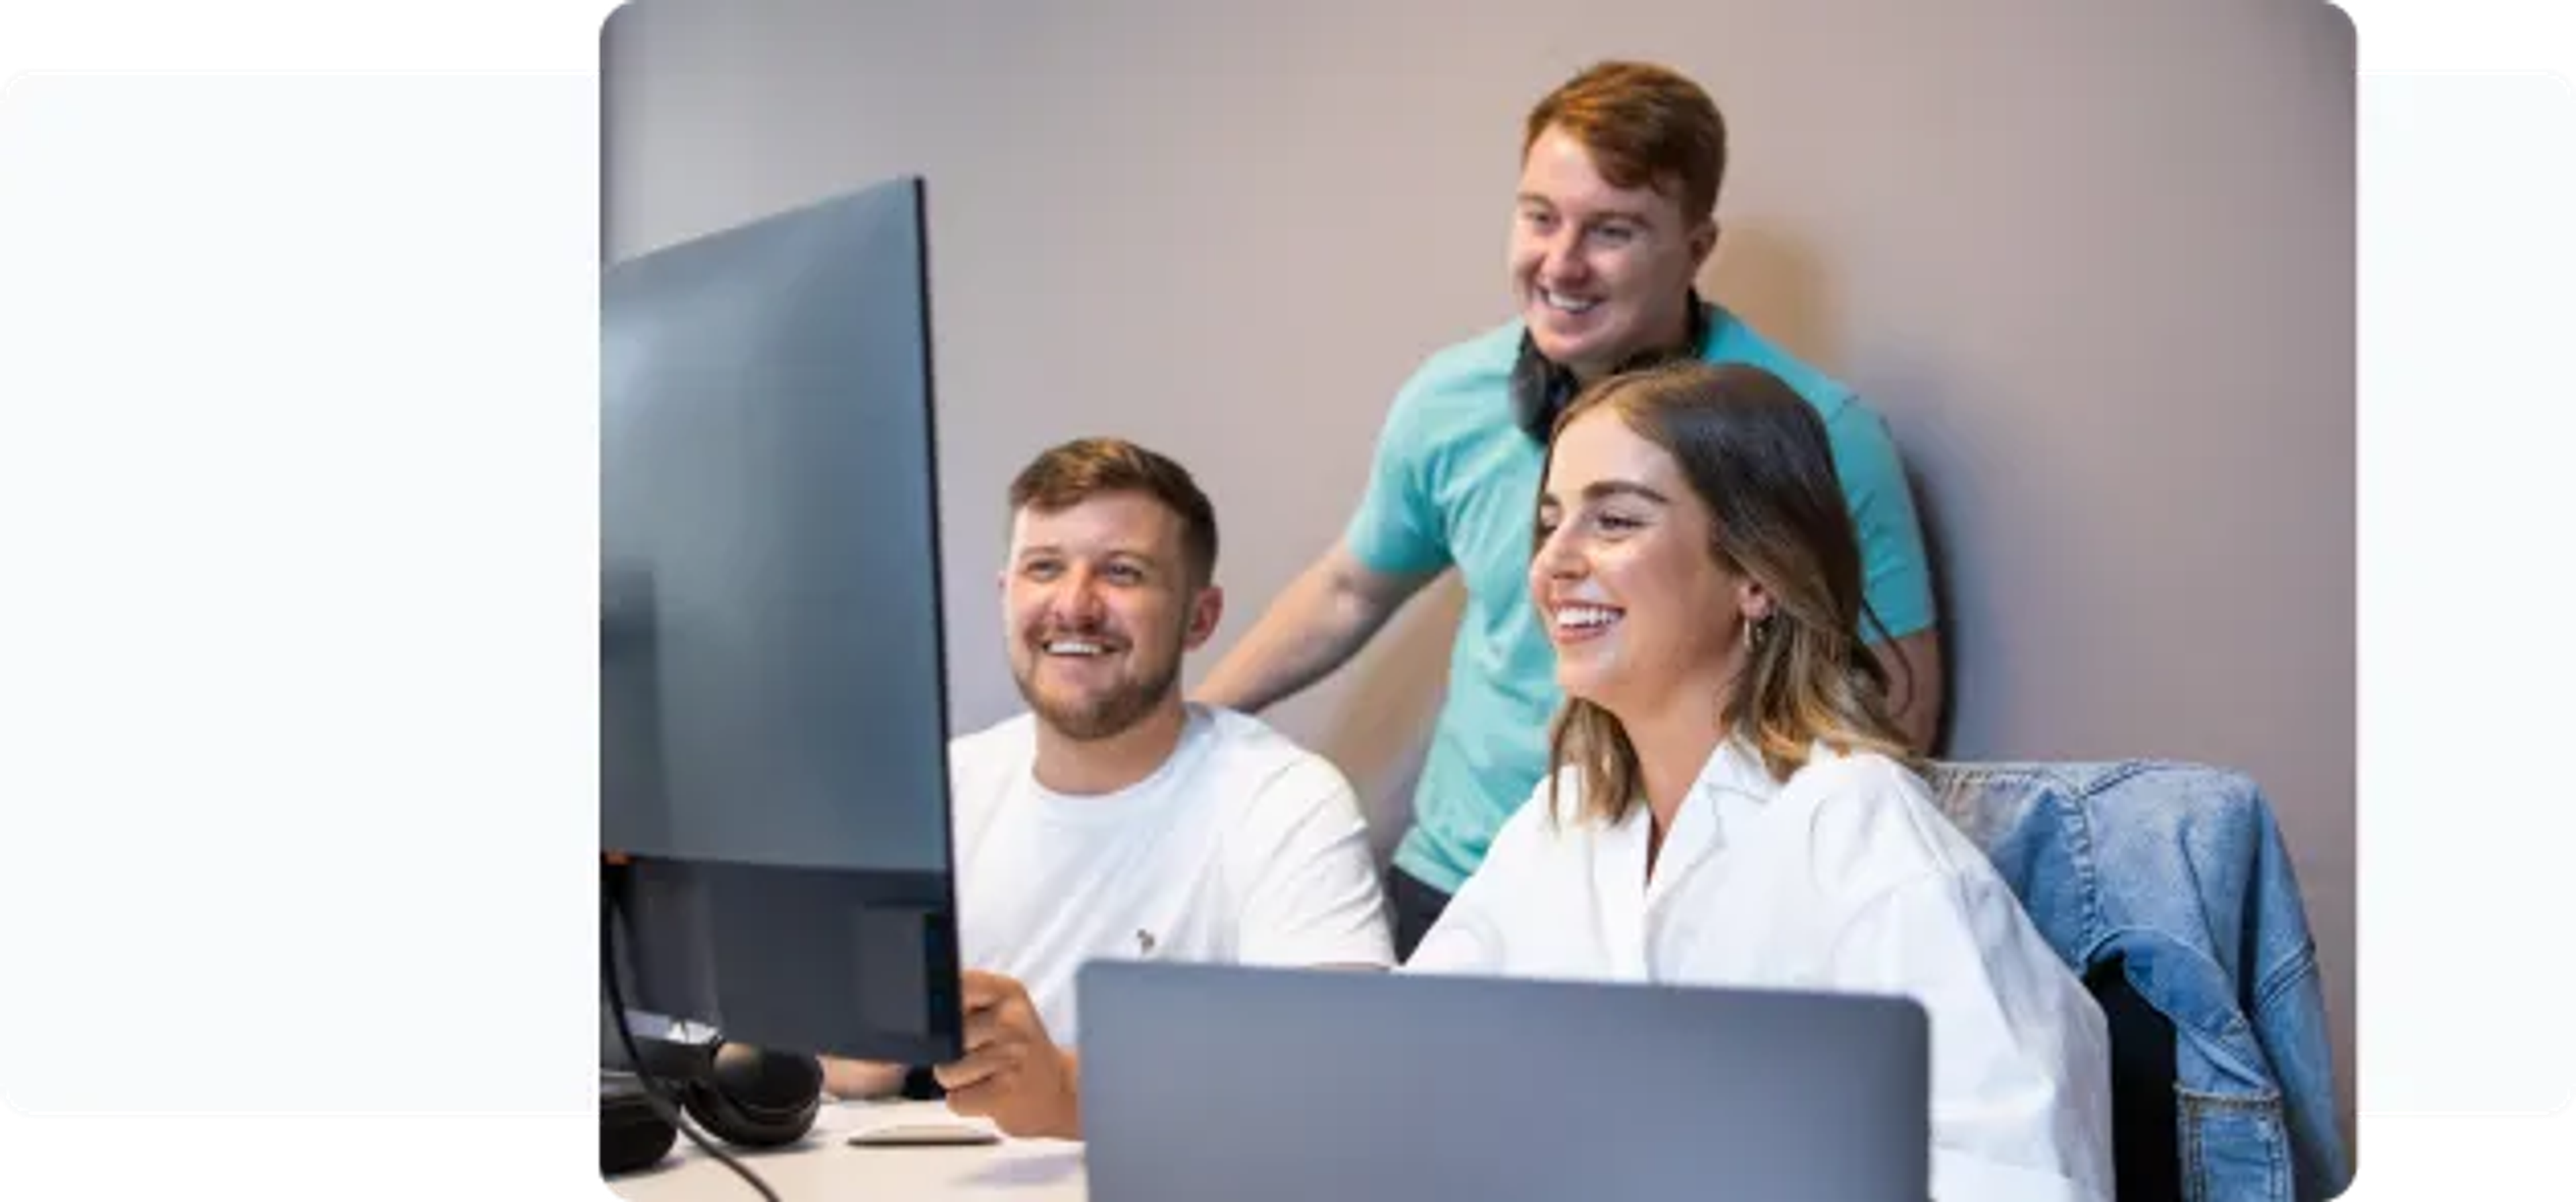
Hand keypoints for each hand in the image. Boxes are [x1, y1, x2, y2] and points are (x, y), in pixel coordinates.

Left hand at [932, 970, 1080, 1139]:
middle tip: (977, 1052)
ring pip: (945, 1071)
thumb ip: (961, 1001)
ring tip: (985, 1074)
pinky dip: (966, 1102)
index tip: (945, 1019)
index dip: (938, 1009)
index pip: (952, 987)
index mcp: (1007, 991)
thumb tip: (913, 1011)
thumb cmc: (1017, 1050)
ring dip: (958, 1080)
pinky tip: (990, 1092)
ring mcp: (1011, 1056)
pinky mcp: (1006, 1093)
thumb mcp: (1001, 1009)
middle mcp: (1013, 1019)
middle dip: (948, 1051)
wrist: (1058, 1090)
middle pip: (942, 1036)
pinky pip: (955, 1100)